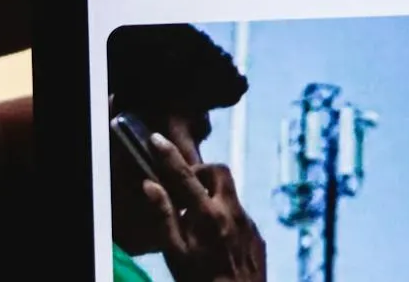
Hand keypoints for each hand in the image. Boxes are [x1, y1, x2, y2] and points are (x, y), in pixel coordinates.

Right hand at [142, 134, 265, 281]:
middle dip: (202, 172)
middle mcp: (232, 212)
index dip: (168, 155)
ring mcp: (248, 223)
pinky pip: (240, 217)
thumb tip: (150, 185)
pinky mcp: (258, 236)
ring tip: (197, 222)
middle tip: (186, 188)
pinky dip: (225, 219)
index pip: (184, 175)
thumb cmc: (201, 281)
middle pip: (220, 171)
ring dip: (213, 197)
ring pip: (231, 195)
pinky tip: (216, 241)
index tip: (156, 139)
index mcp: (207, 215)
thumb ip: (164, 217)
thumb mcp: (175, 254)